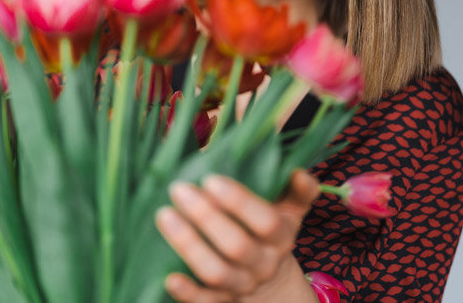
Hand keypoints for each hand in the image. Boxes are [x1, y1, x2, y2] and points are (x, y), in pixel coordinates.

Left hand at [155, 169, 320, 302]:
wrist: (271, 282)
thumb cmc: (271, 231)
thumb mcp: (290, 210)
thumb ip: (298, 191)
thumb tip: (298, 172)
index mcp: (281, 236)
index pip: (266, 222)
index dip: (239, 202)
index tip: (209, 179)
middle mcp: (264, 264)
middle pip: (237, 246)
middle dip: (206, 217)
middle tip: (179, 189)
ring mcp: (242, 286)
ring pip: (217, 273)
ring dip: (189, 245)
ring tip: (164, 215)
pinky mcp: (222, 302)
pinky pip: (206, 302)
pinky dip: (188, 292)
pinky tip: (168, 277)